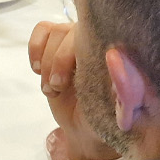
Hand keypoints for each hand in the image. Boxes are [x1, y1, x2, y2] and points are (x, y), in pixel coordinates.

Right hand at [28, 20, 117, 159]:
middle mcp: (97, 41)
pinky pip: (43, 30)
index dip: (80, 51)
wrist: (85, 128)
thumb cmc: (107, 118)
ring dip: (47, 62)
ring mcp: (76, 40)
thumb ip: (124, 89)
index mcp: (119, 52)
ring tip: (51, 88)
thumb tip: (114, 57)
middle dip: (59, 60)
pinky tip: (37, 70)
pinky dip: (35, 48)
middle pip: (72, 32)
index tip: (73, 77)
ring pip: (55, 32)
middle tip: (58, 87)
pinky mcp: (56, 44)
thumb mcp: (121, 112)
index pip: (101, 34)